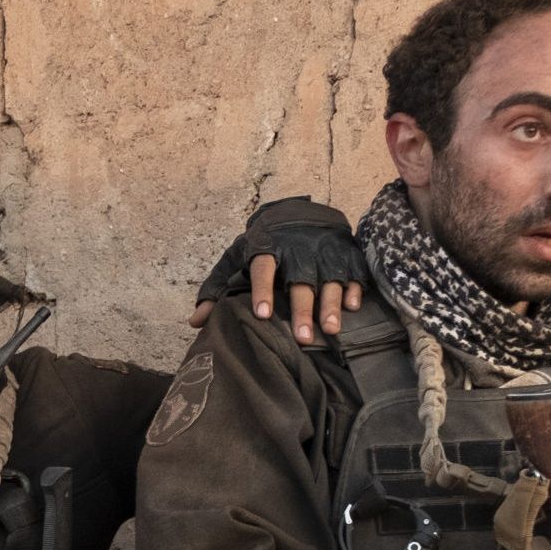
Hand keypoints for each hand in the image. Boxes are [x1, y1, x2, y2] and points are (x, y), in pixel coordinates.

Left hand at [188, 195, 366, 343]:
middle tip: (301, 338)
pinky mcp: (346, 252)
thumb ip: (218, 288)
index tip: (262, 314)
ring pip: (329, 279)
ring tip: (330, 330)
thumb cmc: (263, 244)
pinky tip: (353, 308)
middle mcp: (297, 248)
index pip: (263, 268)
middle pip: (299, 281)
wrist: (298, 211)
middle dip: (302, 309)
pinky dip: (354, 289)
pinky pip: (353, 271)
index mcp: (267, 247)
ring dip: (330, 305)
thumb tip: (196, 322)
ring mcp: (324, 250)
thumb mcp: (237, 258)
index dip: (262, 290)